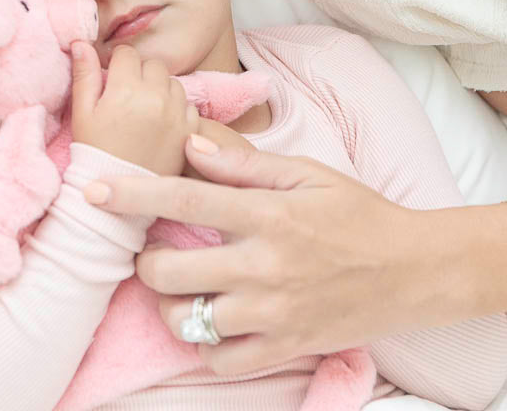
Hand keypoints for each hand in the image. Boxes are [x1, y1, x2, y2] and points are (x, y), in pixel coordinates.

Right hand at [71, 42, 199, 175]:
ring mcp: (176, 113)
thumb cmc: (95, 152)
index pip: (127, 53)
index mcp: (126, 89)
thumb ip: (84, 75)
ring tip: (144, 111)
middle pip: (152, 64)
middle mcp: (156, 96)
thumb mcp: (82, 113)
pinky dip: (176, 108)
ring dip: (160, 89)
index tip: (112, 81)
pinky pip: (188, 104)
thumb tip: (81, 42)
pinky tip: (160, 124)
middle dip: (140, 74)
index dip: (117, 65)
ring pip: (172, 82)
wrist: (116, 198)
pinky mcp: (190, 130)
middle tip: (127, 97)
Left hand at [83, 137, 461, 374]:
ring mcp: (274, 313)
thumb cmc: (357, 212)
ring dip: (171, 303)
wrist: (412, 271)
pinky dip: (205, 343)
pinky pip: (221, 359)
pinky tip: (213, 321)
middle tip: (155, 252)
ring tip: (180, 288)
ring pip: (189, 320)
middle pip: (172, 270)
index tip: (93, 189)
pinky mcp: (285, 347)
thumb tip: (192, 146)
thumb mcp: (308, 173)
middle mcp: (265, 265)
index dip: (134, 193)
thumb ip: (245, 165)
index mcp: (269, 214)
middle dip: (147, 260)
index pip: (186, 200)